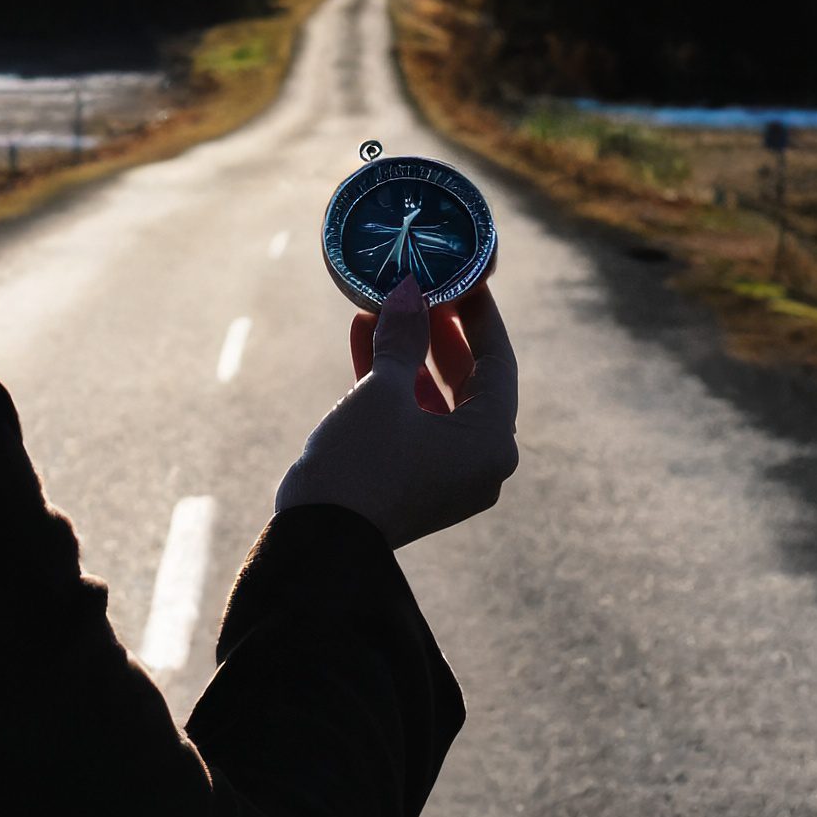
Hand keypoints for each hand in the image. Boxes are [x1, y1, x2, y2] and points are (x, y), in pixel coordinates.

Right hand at [273, 263, 518, 549]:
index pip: (498, 364)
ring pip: (433, 397)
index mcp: (491, 443)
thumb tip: (409, 291)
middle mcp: (478, 461)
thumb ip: (403, 338)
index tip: (465, 278)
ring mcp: (444, 473)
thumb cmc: (361, 463)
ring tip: (383, 308)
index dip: (480, 316)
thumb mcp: (383, 392)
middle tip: (424, 288)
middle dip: (439, 332)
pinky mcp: (410, 477)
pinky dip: (390, 384)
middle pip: (468, 381)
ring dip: (407, 354)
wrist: (318, 538)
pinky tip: (362, 338)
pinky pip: (410, 419)